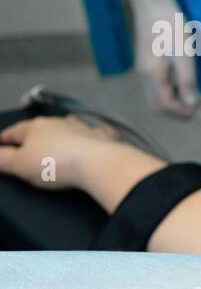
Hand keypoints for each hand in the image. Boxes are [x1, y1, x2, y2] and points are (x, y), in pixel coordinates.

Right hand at [0, 116, 117, 189]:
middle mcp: (58, 123)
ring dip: (60, 131)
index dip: (6, 138)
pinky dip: (91, 133)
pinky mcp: (102, 136)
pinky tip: (92, 134)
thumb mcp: (19, 165)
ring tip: (57, 136)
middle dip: (33, 134)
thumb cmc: (53, 164)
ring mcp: (82, 127)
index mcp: (34, 128)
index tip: (2, 141)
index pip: (14, 131)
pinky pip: (95, 132)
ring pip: (67, 126)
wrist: (96, 164)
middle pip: (40, 128)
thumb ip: (3, 159)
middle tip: (28, 142)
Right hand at [125, 0, 198, 116]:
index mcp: (153, 75)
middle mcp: (145, 75)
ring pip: (157, 95)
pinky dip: (172, 91)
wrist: (153, 2)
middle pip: (159, 105)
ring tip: (195, 101)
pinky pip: (158, 85)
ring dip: (175, 102)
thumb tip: (191, 104)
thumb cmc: (170, 26)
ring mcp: (145, 68)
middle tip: (199, 112)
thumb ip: (186, 81)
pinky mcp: (148, 60)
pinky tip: (186, 87)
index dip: (185, 113)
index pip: (167, 105)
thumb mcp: (184, 54)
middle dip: (178, 112)